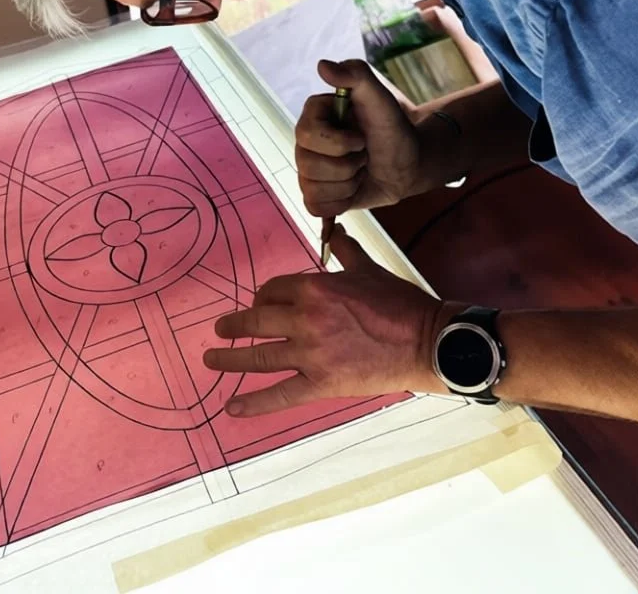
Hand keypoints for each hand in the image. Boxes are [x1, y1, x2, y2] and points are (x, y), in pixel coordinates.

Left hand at [202, 227, 449, 416]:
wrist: (427, 341)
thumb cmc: (399, 303)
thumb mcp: (369, 269)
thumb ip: (346, 250)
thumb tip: (337, 231)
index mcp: (314, 288)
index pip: (272, 290)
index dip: (262, 296)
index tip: (259, 304)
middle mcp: (306, 319)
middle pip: (257, 320)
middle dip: (234, 325)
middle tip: (219, 330)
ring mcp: (311, 354)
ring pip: (259, 355)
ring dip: (229, 358)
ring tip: (210, 359)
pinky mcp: (322, 384)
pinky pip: (280, 394)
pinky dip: (253, 403)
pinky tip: (231, 407)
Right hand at [295, 59, 422, 213]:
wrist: (408, 163)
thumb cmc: (395, 129)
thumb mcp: (381, 99)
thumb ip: (357, 75)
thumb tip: (323, 65)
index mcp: (313, 115)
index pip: (307, 134)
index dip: (339, 143)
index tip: (362, 138)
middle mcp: (305, 142)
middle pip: (308, 166)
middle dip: (347, 166)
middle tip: (364, 155)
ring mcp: (308, 169)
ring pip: (313, 189)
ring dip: (347, 184)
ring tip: (361, 170)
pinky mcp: (316, 193)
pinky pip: (315, 207)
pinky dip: (341, 202)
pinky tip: (354, 187)